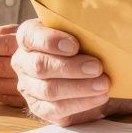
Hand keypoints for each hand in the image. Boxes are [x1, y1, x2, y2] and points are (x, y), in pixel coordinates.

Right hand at [11, 19, 131, 124]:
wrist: (82, 69)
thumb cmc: (80, 44)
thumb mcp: (77, 30)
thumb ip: (82, 27)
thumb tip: (108, 22)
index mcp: (28, 36)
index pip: (30, 36)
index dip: (51, 41)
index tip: (75, 45)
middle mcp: (23, 61)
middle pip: (40, 66)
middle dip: (71, 68)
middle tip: (97, 67)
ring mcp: (29, 86)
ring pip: (49, 90)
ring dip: (79, 88)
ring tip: (103, 84)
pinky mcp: (40, 107)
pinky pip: (56, 110)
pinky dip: (80, 104)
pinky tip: (98, 97)